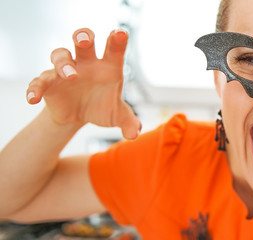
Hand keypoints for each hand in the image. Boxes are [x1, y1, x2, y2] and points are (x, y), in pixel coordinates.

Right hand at [26, 28, 140, 138]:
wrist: (79, 116)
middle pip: (83, 40)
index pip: (114, 49)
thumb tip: (134, 133)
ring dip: (63, 63)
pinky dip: (35, 88)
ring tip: (71, 75)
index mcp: (108, 66)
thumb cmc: (102, 107)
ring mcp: (66, 70)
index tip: (120, 33)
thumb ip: (129, 122)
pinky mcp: (49, 83)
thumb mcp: (117, 116)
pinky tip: (33, 99)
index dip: (117, 40)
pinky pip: (39, 81)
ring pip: (60, 55)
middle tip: (86, 40)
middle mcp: (86, 63)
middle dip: (83, 36)